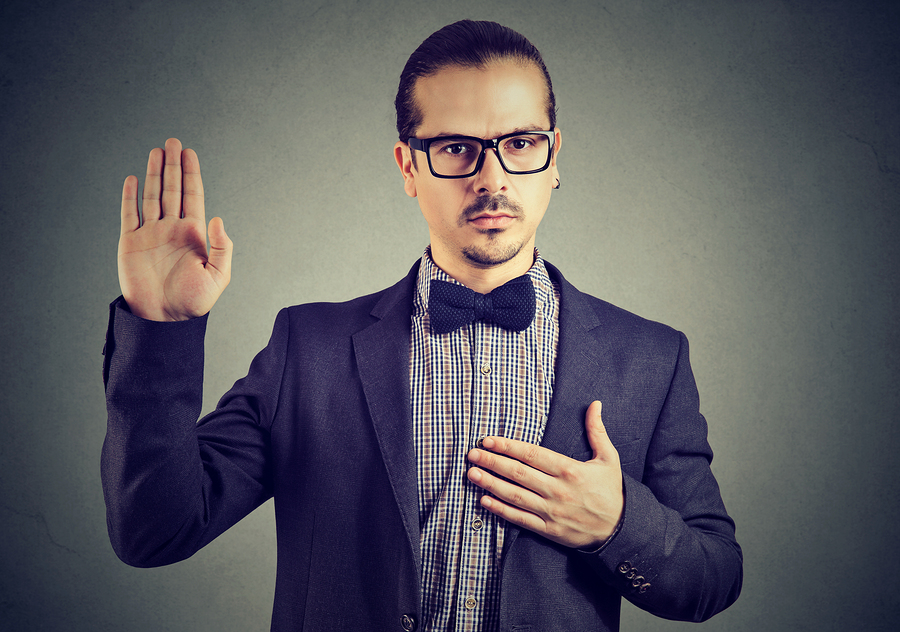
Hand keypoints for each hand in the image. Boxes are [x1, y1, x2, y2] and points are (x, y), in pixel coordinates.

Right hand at [118, 138, 232, 320]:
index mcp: (194, 234)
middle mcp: (172, 229)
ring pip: (152, 196)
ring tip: (157, 152)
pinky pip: (129, 214)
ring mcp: (151, 234)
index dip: (191, 174)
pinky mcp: (131, 242)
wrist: (165, 319)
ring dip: (153, 174)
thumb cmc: (194, 302)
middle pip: (172, 189)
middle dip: (173, 166)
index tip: (189, 153)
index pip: (192, 196)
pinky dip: (130, 196)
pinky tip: (134, 179)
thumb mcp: (218, 276)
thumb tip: (218, 218)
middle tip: (173, 142)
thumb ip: (222, 247)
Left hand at [466, 400, 623, 549]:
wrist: (621, 530)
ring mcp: (551, 512)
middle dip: (492, 462)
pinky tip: (484, 501)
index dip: (508, 446)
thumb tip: (595, 404)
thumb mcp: (609, 458)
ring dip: (491, 484)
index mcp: (570, 470)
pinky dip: (501, 510)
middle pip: (518, 473)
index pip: (532, 455)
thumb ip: (597, 431)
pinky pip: (520, 519)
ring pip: (515, 496)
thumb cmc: (612, 491)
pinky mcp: (549, 530)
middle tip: (472, 453)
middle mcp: (558, 491)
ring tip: (471, 474)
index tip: (488, 440)